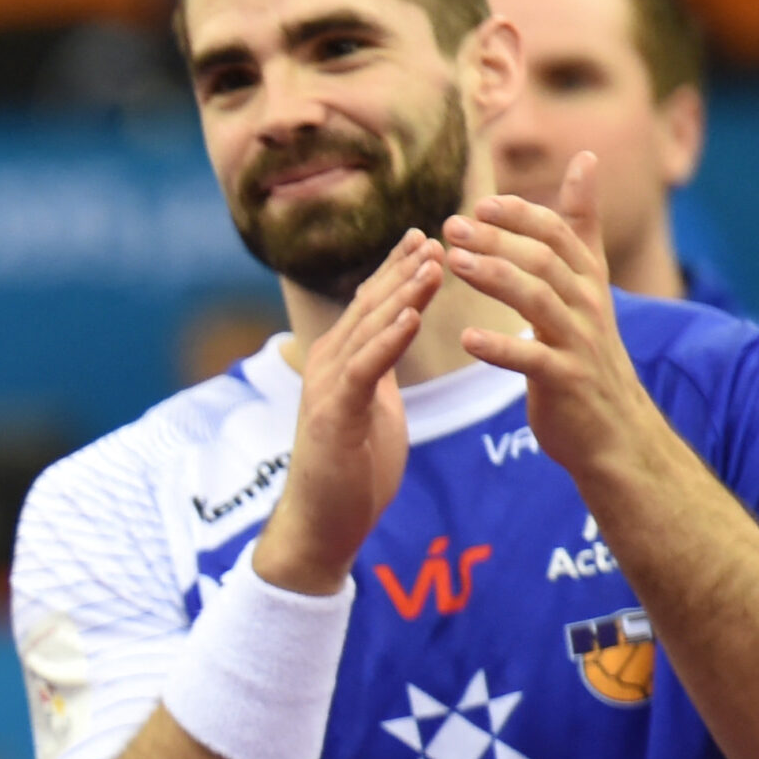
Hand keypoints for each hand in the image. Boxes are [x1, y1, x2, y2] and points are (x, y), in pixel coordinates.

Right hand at [254, 230, 441, 593]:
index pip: (371, 304)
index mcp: (339, 361)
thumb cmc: (351, 470)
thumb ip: (379, 369)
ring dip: (402, 294)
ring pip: (369, 329)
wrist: (321, 523)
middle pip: (370, 305)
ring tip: (433, 264)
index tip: (427, 236)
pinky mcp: (334, 415)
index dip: (397, 269)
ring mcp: (327, 388)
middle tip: (436, 234)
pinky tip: (414, 316)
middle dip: (403, 269)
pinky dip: (389, 340)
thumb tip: (397, 338)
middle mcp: (327, 364)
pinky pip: (364, 369)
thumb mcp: (372, 407)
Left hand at [445, 153, 661, 480]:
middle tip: (452, 227)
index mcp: (588, 282)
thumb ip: (581, 227)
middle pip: (545, 259)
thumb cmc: (588, 351)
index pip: (560, 233)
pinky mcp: (567, 381)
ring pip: (539, 300)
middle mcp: (589, 306)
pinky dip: (500, 348)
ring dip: (496, 278)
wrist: (616, 431)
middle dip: (499, 238)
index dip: (523, 214)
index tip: (482, 203)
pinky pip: (533, 359)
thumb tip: (586, 157)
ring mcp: (581, 343)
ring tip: (455, 265)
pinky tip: (468, 340)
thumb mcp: (588, 285)